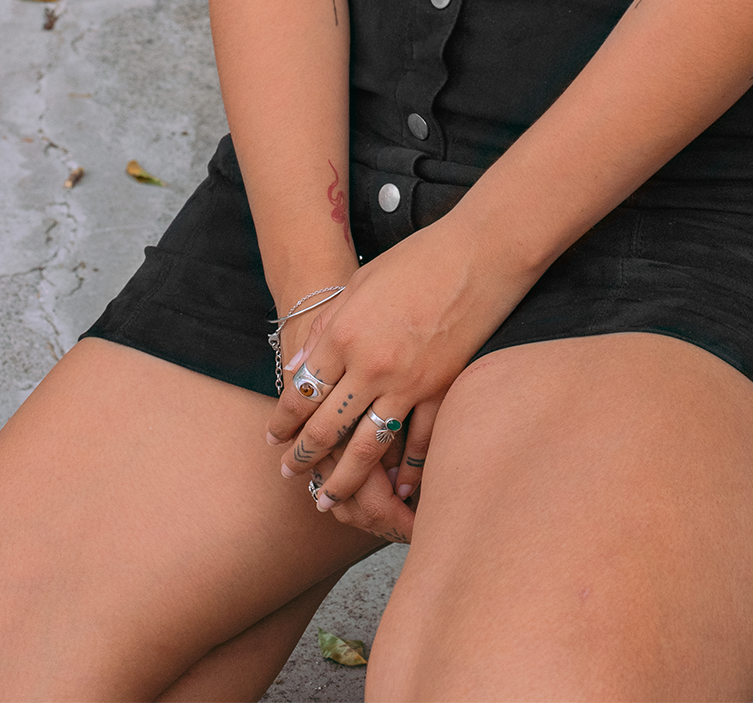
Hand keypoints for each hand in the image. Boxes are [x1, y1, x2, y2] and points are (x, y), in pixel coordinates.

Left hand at [264, 214, 529, 524]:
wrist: (479, 252)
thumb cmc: (417, 259)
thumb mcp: (358, 284)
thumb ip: (326, 329)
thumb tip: (299, 368)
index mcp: (343, 334)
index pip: (301, 392)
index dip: (284, 421)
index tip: (273, 439)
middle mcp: (369, 365)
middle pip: (327, 428)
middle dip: (304, 458)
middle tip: (290, 477)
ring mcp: (408, 382)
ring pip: (366, 448)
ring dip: (344, 479)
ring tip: (329, 500)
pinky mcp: (442, 389)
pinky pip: (418, 442)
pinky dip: (407, 470)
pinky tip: (396, 488)